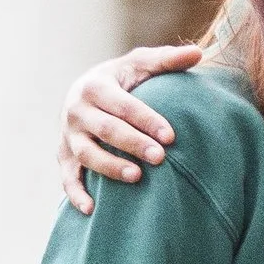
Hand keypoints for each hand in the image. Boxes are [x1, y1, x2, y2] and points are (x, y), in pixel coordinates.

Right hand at [60, 44, 202, 211]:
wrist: (85, 93)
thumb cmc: (122, 79)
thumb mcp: (140, 65)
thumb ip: (167, 60)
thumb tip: (199, 53)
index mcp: (96, 86)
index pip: (123, 105)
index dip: (146, 120)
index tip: (170, 136)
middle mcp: (77, 111)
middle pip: (106, 130)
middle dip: (133, 144)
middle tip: (160, 158)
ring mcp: (69, 136)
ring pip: (86, 154)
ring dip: (109, 167)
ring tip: (136, 177)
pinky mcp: (64, 157)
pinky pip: (67, 178)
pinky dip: (75, 194)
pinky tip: (92, 209)